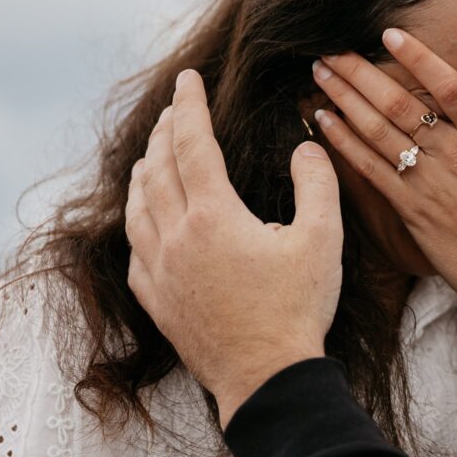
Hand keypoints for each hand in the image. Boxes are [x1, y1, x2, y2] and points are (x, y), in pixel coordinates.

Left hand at [125, 69, 343, 428]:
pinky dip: (138, 216)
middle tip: (175, 109)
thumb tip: (305, 147)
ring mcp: (159, 269)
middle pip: (158, 167)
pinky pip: (134, 245)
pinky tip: (146, 217)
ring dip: (144, 170)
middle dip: (165, 130)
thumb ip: (317, 184)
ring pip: (137, 204)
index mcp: (213, 214)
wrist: (267, 377)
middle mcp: (175, 235)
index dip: (189, 105)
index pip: (192, 142)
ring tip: (153, 153)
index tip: (188, 79)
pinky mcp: (155, 299)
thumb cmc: (297, 308)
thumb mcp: (322, 239)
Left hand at [310, 28, 456, 375]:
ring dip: (344, 100)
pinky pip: (371, 171)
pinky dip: (345, 144)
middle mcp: (456, 158)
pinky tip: (324, 122)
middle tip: (330, 47)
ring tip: (319, 73)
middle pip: (400, 106)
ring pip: (378, 134)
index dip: (418, 58)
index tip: (388, 33)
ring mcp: (430, 185)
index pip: (450, 88)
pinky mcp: (411, 212)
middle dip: (361, 73)